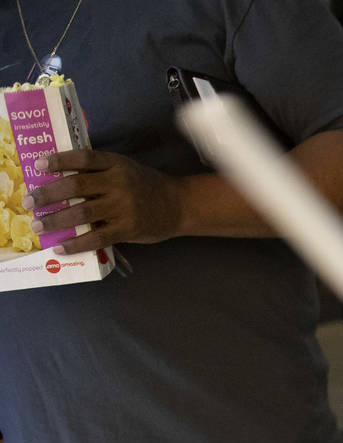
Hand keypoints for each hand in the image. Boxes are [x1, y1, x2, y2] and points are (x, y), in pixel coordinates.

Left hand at [22, 150, 182, 252]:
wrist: (177, 205)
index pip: (83, 159)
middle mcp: (118, 184)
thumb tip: (64, 181)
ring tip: (38, 225)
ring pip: (82, 212)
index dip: (60, 161)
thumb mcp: (125, 169)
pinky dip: (76, 243)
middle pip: (76, 186)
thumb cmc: (147, 187)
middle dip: (48, 194)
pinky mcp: (127, 229)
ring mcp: (123, 207)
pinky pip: (97, 237)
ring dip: (56, 219)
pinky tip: (61, 247)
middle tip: (29, 201)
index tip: (39, 165)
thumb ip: (100, 173)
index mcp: (115, 165)